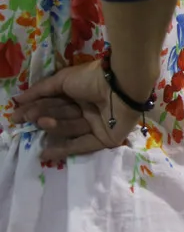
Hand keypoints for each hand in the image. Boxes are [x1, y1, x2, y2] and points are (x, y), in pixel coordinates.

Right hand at [10, 61, 137, 161]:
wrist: (121, 86)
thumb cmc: (93, 78)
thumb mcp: (63, 79)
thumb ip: (41, 90)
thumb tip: (19, 99)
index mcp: (79, 93)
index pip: (53, 103)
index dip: (35, 108)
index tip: (15, 115)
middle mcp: (87, 109)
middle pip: (60, 116)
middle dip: (41, 116)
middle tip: (23, 119)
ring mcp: (96, 124)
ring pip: (69, 128)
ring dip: (54, 126)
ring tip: (41, 121)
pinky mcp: (104, 139)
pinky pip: (82, 146)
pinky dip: (63, 150)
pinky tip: (44, 153)